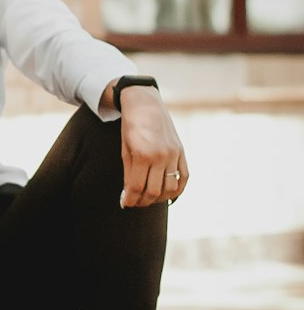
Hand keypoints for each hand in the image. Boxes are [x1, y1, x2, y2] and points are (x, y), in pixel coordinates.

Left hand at [118, 88, 188, 206]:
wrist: (146, 104)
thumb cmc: (131, 127)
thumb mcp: (125, 150)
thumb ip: (128, 174)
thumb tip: (128, 197)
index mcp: (143, 154)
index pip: (137, 187)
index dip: (130, 199)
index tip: (125, 204)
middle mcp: (161, 156)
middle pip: (153, 191)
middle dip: (143, 201)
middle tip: (135, 203)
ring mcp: (174, 154)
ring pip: (170, 188)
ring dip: (159, 198)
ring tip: (148, 198)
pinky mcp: (182, 152)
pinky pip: (184, 177)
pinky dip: (177, 190)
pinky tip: (167, 196)